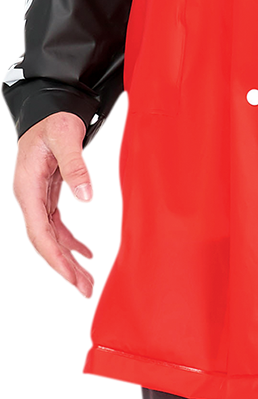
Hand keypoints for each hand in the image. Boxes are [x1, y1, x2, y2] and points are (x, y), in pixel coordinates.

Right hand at [12, 112, 96, 301]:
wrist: (49, 109)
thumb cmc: (53, 120)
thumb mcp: (65, 136)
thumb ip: (75, 165)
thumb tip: (86, 197)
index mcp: (27, 188)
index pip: (39, 233)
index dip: (55, 258)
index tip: (72, 276)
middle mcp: (29, 197)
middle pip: (44, 242)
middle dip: (64, 268)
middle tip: (86, 290)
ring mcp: (37, 198)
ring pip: (51, 238)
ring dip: (69, 259)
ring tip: (88, 280)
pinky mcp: (48, 195)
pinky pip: (57, 226)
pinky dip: (71, 241)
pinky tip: (87, 252)